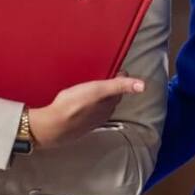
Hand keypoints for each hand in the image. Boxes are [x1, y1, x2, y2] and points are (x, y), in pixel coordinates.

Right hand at [28, 75, 144, 148]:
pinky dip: (87, 104)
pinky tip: (78, 100)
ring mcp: (90, 120)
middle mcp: (103, 114)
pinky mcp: (78, 124)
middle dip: (109, 86)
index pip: (120, 88)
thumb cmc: (74, 105)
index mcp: (109, 105)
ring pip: (99, 105)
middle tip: (102, 74)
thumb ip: (119, 86)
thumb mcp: (98, 90)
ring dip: (98, 96)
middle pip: (111, 97)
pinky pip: (87, 111)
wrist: (51, 126)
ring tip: (90, 85)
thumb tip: (143, 86)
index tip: (114, 68)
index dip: (119, 77)